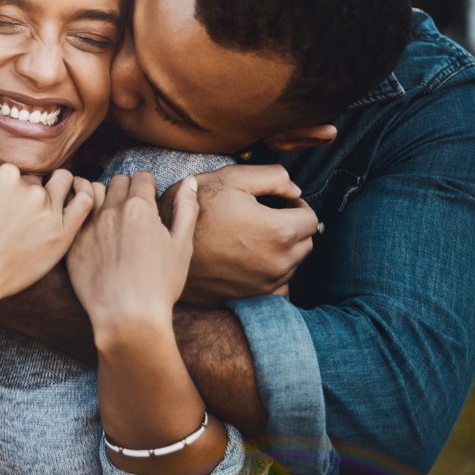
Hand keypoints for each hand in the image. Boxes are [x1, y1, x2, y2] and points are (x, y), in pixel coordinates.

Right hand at [0, 144, 96, 312]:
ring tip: (44, 207)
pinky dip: (85, 193)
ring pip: (63, 184)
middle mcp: (29, 189)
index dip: (6, 187)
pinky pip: (85, 202)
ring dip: (57, 189)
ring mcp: (48, 211)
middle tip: (16, 216)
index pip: (15, 171)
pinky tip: (77, 198)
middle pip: (37, 179)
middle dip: (28, 192)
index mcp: (4, 173)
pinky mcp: (62, 234)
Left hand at [68, 172, 198, 326]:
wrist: (127, 317)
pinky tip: (96, 235)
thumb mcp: (182, 245)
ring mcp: (88, 227)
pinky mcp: (73, 244)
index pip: (141, 177)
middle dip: (127, 189)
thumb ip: (186, 209)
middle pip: (117, 182)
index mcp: (140, 208)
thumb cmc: (160, 284)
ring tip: (112, 216)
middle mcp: (111, 211)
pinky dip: (85, 219)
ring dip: (102, 198)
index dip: (149, 186)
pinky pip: (76, 218)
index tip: (150, 199)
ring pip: (92, 193)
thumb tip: (190, 181)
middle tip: (134, 210)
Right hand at [160, 164, 315, 305]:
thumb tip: (295, 190)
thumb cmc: (196, 211)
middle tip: (266, 217)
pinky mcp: (252, 297)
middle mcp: (279, 262)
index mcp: (279, 230)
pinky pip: (277, 286)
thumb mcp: (230, 178)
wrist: (164, 248)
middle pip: (305, 242)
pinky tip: (250, 260)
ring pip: (292, 264)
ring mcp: (266, 283)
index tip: (279, 202)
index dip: (296, 205)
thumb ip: (272, 177)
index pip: (311, 217)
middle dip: (292, 227)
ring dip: (282, 250)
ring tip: (252, 236)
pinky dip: (271, 273)